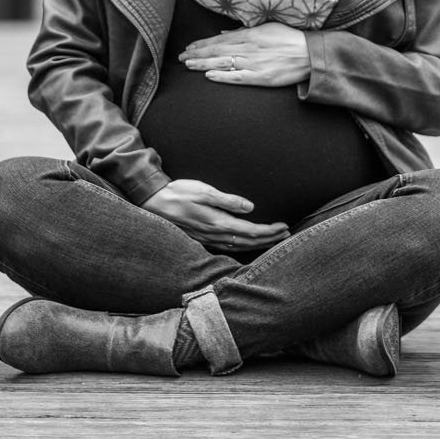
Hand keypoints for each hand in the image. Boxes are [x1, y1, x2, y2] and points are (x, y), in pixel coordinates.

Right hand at [140, 179, 288, 251]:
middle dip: (269, 238)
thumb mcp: (204, 191)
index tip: (283, 227)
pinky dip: (243, 247)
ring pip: (239, 247)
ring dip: (258, 244)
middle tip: (286, 234)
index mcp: (218, 222)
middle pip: (248, 241)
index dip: (269, 231)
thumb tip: (250, 208)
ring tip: (272, 239)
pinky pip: (228, 247)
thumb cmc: (178, 193)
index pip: (251, 231)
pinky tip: (247, 244)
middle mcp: (215, 235)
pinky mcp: (202, 239)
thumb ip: (228, 200)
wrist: (153, 202)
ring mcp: (208, 239)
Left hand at [179, 22, 309, 86]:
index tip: (189, 47)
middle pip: (217, 51)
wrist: (309, 54)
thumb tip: (224, 33)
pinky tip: (208, 76)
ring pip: (223, 63)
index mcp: (249, 35)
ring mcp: (254, 63)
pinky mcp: (261, 78)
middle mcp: (248, 48)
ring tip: (188, 64)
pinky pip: (237, 77)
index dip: (202, 44)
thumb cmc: (290, 39)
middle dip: (197, 53)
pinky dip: (222, 76)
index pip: (219, 40)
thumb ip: (244, 31)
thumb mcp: (266, 28)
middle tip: (180, 57)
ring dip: (203, 63)